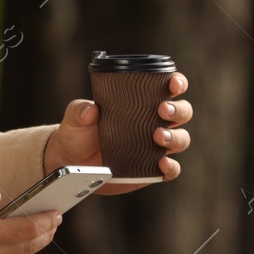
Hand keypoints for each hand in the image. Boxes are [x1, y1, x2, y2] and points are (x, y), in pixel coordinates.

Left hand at [42, 72, 191, 194]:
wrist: (71, 163)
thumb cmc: (78, 133)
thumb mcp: (74, 117)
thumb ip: (79, 109)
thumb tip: (91, 109)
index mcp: (142, 104)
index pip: (168, 89)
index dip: (177, 83)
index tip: (173, 83)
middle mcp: (154, 123)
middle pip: (182, 113)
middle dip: (178, 110)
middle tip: (161, 110)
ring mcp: (155, 147)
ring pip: (181, 139)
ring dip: (175, 137)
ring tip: (157, 136)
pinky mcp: (151, 170)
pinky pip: (171, 170)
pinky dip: (171, 167)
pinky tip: (162, 163)